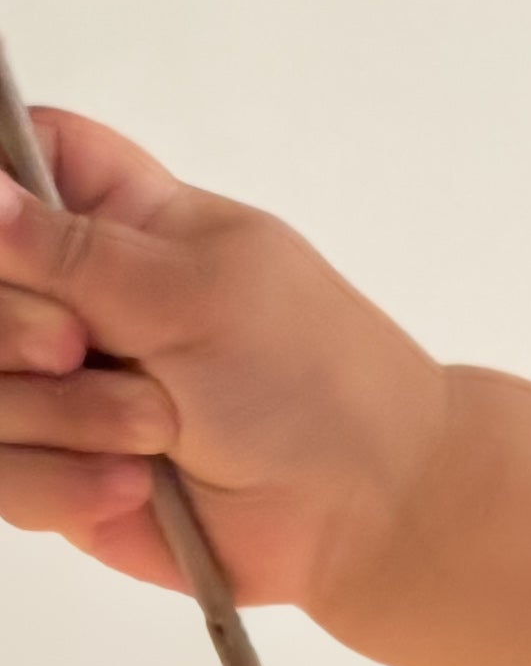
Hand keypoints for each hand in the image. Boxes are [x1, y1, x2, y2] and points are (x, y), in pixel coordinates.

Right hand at [0, 101, 450, 614]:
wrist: (361, 510)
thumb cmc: (313, 380)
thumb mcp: (197, 293)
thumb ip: (72, 247)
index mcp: (115, 213)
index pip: (15, 154)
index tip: (10, 238)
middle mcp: (69, 292)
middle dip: (13, 329)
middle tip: (80, 349)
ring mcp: (51, 381)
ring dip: (61, 418)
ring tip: (155, 431)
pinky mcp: (50, 466)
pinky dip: (64, 484)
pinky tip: (134, 485)